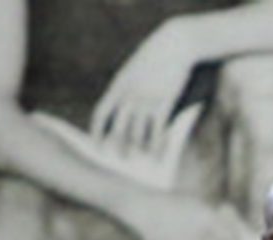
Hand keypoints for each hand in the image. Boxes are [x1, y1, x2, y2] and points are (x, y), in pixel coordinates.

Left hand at [92, 19, 202, 156]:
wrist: (175, 44)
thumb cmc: (156, 58)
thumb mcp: (136, 71)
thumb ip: (129, 90)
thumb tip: (127, 113)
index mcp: (118, 86)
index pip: (101, 113)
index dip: (97, 131)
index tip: (97, 146)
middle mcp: (129, 94)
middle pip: (118, 126)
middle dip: (118, 145)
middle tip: (121, 160)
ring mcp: (146, 99)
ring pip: (138, 131)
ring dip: (139, 149)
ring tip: (142, 162)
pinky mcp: (164, 102)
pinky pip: (157, 130)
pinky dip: (156, 146)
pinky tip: (157, 158)